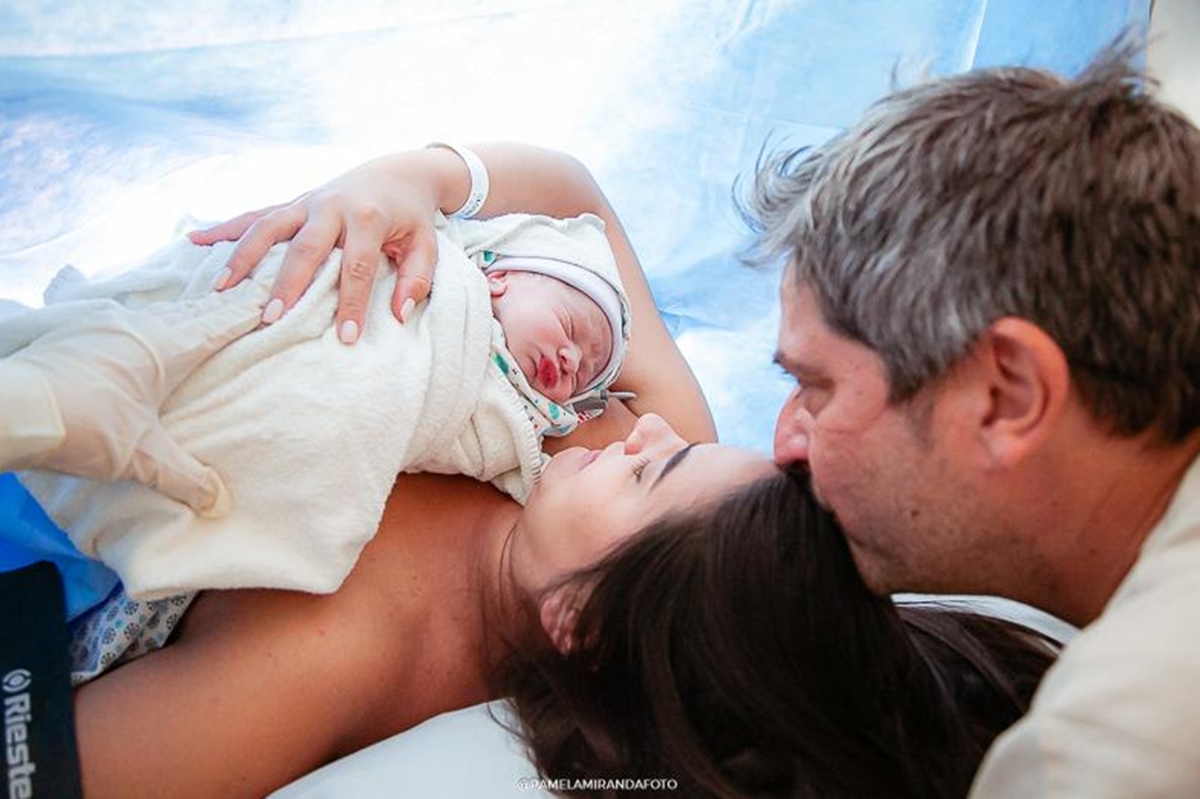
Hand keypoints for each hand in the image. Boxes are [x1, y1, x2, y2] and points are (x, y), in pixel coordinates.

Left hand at [9, 282, 265, 514]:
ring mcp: (104, 324)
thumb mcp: (142, 459)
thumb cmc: (84, 425)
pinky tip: (144, 329)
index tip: (270, 300)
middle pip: (193, 312)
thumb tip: (218, 500)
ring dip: (185, 313)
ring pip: (159, 312)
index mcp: (166, 347)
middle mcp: (139, 326)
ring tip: (201, 312)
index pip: (218, 326)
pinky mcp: (78, 332)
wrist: (11, 410)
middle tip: (245, 296)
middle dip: (221, 308)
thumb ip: (185, 478)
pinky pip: (128, 319)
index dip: (247, 314)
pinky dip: (150, 321)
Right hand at [190, 152, 443, 343]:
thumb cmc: (411, 218)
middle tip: (272, 318)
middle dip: (288, 284)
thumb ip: (416, 278)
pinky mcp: (292, 202)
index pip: (357, 267)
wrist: (398, 173)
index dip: (352, 303)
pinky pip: (254, 215)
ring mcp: (307, 202)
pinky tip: (195, 242)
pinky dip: (224, 228)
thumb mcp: (426, 245)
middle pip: (306, 248)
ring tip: (222, 290)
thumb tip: (399, 314)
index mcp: (368, 217)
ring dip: (244, 257)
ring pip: (268, 228)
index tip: (345, 337)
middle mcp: (332, 206)